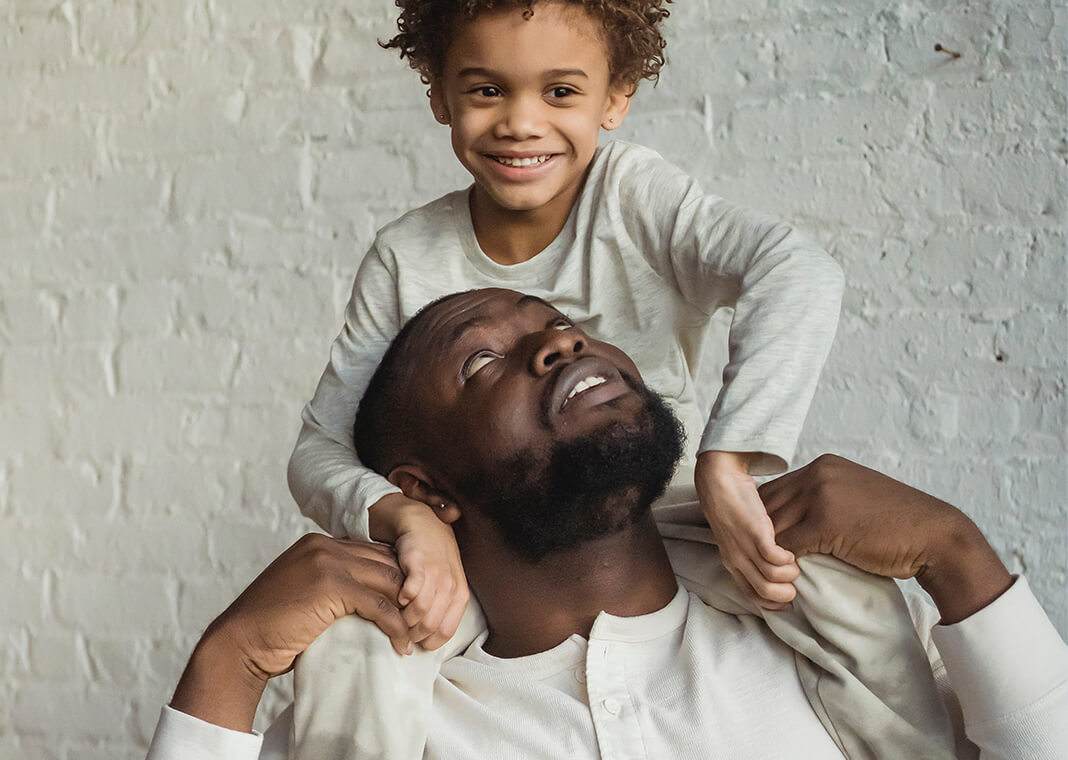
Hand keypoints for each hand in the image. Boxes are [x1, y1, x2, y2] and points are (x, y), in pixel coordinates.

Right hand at [171, 535, 408, 731]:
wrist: (240, 643)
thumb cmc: (272, 627)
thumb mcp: (306, 592)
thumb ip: (333, 583)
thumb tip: (372, 598)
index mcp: (319, 543)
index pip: (372, 553)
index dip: (395, 577)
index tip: (410, 603)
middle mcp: (325, 545)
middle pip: (385, 562)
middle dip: (409, 591)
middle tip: (422, 619)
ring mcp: (327, 562)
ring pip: (388, 581)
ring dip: (408, 610)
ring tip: (417, 634)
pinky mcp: (331, 585)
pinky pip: (379, 604)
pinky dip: (395, 626)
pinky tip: (401, 644)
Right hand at [370, 493, 469, 649]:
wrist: (423, 523)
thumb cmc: (431, 558)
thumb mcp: (444, 584)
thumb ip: (440, 607)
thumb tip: (427, 638)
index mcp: (459, 595)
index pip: (445, 632)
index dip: (426, 642)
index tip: (413, 641)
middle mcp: (451, 586)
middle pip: (431, 626)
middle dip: (412, 634)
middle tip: (399, 631)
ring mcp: (438, 575)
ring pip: (420, 613)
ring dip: (403, 619)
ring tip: (394, 615)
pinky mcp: (421, 564)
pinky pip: (412, 593)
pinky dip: (402, 600)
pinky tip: (396, 596)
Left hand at [696, 450, 799, 608]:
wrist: (720, 480)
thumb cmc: (733, 505)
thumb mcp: (738, 535)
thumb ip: (751, 550)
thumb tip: (773, 563)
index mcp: (732, 561)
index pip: (751, 595)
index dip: (771, 602)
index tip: (786, 599)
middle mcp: (736, 559)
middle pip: (763, 593)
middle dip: (784, 594)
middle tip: (795, 583)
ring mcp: (744, 547)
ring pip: (772, 580)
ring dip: (789, 575)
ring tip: (794, 563)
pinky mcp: (755, 533)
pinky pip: (775, 559)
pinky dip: (787, 559)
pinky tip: (789, 549)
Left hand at [759, 454, 1011, 623]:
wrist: (935, 536)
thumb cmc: (894, 525)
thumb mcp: (851, 501)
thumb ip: (819, 502)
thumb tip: (786, 526)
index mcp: (822, 466)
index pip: (773, 491)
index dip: (760, 519)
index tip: (756, 543)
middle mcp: (817, 473)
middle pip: (765, 506)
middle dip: (754, 535)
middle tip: (749, 561)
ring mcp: (821, 495)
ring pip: (771, 526)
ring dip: (764, 552)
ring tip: (761, 574)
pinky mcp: (826, 522)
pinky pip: (788, 545)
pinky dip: (781, 564)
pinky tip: (783, 578)